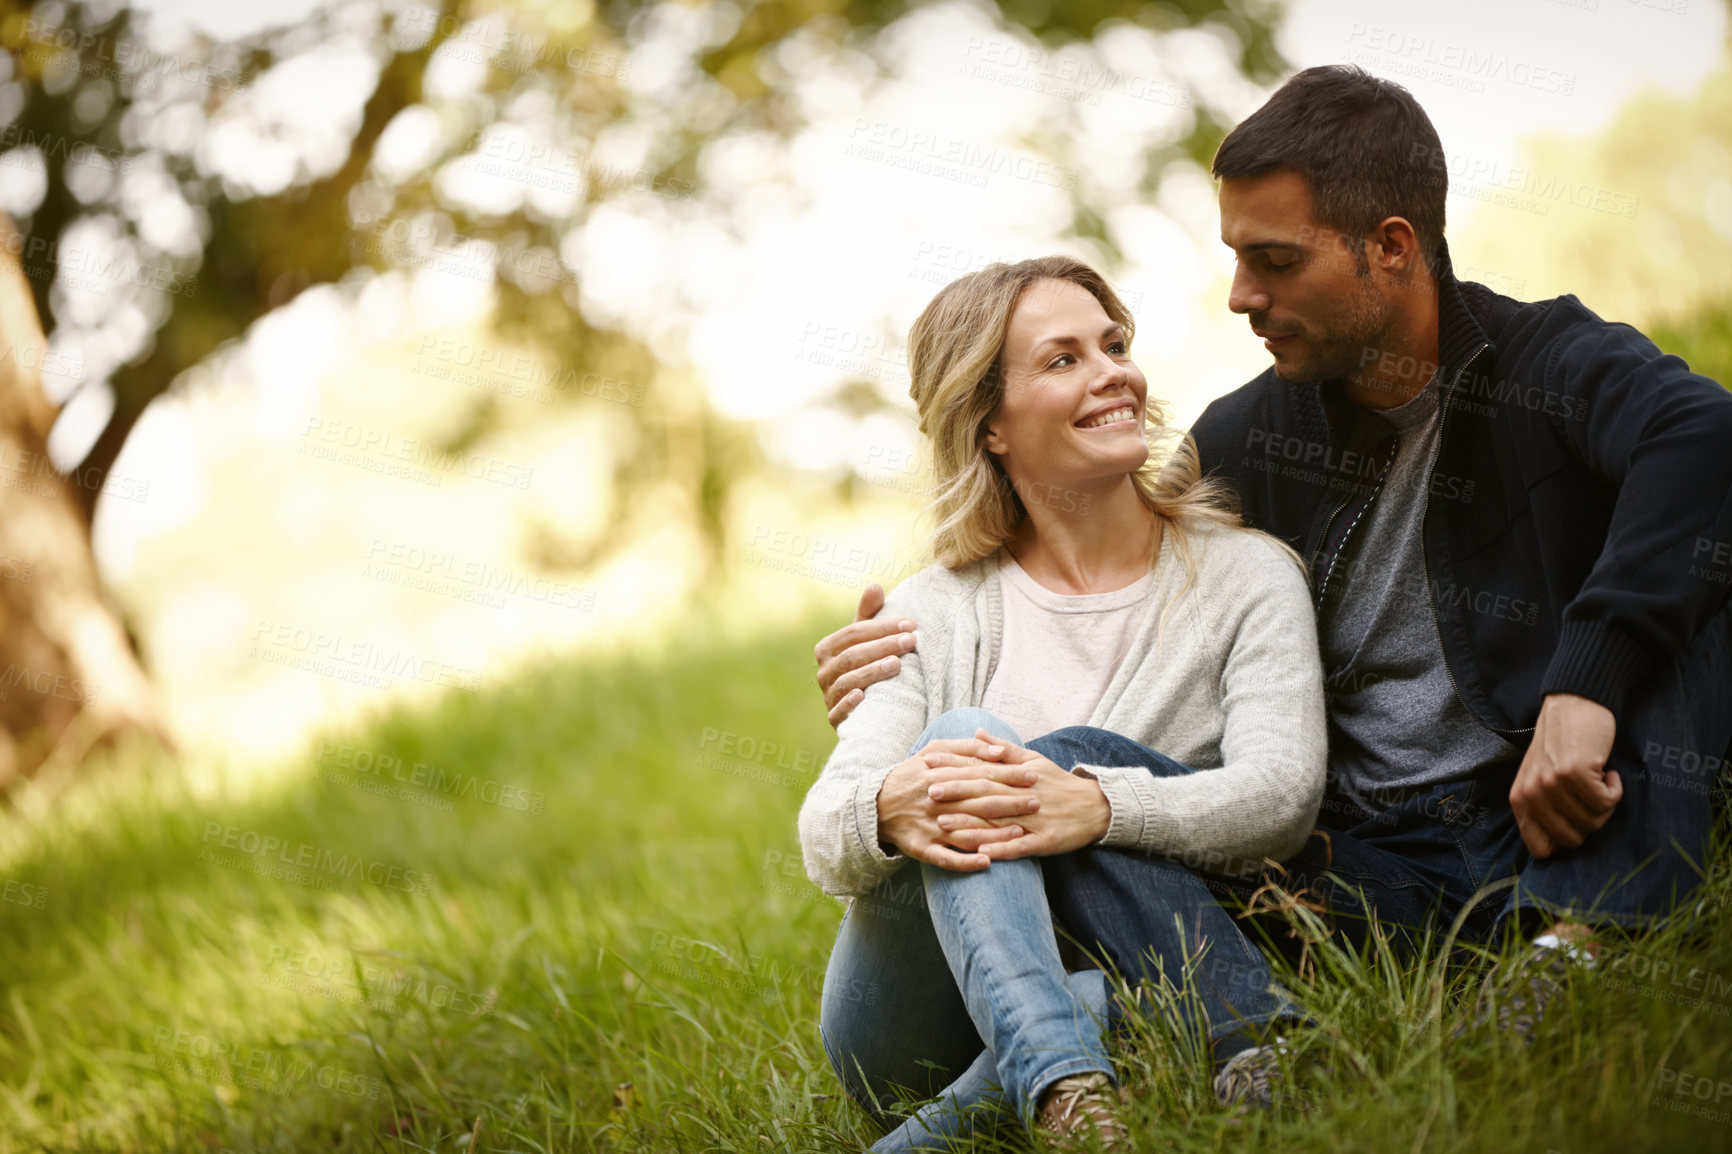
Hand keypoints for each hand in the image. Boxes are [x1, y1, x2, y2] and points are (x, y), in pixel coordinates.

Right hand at [815, 584, 917, 728]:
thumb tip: (874, 586)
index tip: (910, 625)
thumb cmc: (866, 665)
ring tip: (897, 664)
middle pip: (852, 655)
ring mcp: (828, 697)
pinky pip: (838, 712)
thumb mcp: (866, 641)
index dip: (881, 627)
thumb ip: (869, 615)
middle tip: (910, 642)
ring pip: (848, 681)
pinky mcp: (835, 720)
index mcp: (827, 649)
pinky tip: (864, 696)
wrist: (866, 709)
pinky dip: (849, 703)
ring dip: (872, 672)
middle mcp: (823, 672)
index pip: (853, 633)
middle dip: (883, 646)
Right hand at [876, 734, 1037, 870]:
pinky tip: (987, 862)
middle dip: (1010, 802)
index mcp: (940, 774)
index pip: (981, 774)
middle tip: (1037, 802)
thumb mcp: (934, 751)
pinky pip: (946, 858)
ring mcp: (929, 827)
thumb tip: (997, 749)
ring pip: (966, 831)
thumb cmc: (912, 774)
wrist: (875, 804)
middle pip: (978, 801)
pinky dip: (966, 861)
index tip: (1033, 776)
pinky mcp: (922, 848)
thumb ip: (967, 748)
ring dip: (994, 834)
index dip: (1009, 775)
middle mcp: (936, 801)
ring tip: (1021, 833)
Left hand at [927, 743, 1110, 859]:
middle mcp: (1023, 796)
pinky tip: (981, 853)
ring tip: (943, 823)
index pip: (980, 768)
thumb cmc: (1058, 783)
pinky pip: (1021, 847)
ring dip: (969, 823)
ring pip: (998, 821)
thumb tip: (977, 732)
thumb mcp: (1034, 760)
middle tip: (927, 792)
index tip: (928, 762)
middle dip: (956, 791)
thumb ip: (1004, 749)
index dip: (953, 765)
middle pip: (985, 792)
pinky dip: (1001, 849)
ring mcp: (1034, 820)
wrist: (1095, 807)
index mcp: (1018, 776)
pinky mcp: (1045, 841)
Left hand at [1510, 693, 1620, 858]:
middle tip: (1591, 794)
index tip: (1577, 820)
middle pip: (1574, 840)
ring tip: (1596, 778)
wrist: (1574, 703)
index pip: (1540, 849)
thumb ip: (1544, 810)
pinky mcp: (1575, 773)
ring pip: (1594, 822)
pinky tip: (1608, 771)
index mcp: (1520, 801)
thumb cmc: (1562, 744)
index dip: (1565, 842)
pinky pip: (1607, 802)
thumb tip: (1562, 848)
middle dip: (1591, 821)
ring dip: (1605, 803)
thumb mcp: (1540, 779)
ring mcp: (1552, 784)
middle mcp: (1532, 795)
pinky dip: (1616, 790)